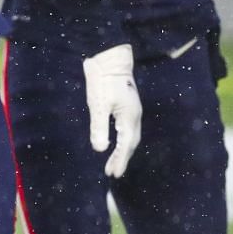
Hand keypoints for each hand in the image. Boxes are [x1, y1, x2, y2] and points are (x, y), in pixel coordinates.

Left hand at [83, 44, 142, 177]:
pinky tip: (116, 141)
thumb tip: (100, 149)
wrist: (111, 59)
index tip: (114, 174)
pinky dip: (123, 139)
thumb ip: (99, 127)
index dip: (120, 160)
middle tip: (112, 173)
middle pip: (131, 143)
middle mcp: (134, 116)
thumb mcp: (98, 104)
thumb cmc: (103, 81)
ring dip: (123, 150)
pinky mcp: (128, 106)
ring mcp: (133, 110)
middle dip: (122, 159)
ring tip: (112, 163)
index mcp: (129, 118)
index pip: (126, 145)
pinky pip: (128, 128)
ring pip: (130, 136)